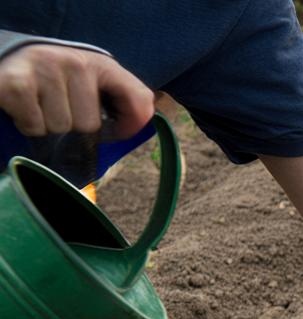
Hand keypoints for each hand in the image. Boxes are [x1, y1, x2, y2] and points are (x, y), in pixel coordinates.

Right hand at [0, 42, 152, 137]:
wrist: (9, 59)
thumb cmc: (58, 79)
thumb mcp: (94, 82)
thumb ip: (126, 98)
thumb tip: (142, 124)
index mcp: (101, 64)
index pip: (139, 100)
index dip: (131, 125)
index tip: (118, 129)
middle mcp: (75, 62)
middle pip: (90, 125)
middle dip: (74, 126)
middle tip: (60, 108)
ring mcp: (45, 70)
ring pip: (61, 128)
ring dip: (49, 126)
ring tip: (41, 105)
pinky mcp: (17, 84)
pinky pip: (35, 126)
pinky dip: (28, 124)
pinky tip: (25, 107)